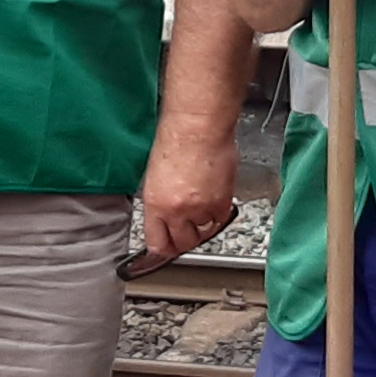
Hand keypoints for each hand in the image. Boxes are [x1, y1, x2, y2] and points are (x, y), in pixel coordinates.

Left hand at [131, 125, 240, 272]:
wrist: (198, 128)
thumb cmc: (175, 140)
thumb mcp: (154, 176)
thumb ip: (160, 201)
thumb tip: (166, 217)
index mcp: (154, 205)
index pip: (157, 243)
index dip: (163, 248)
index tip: (167, 248)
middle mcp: (176, 211)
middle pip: (183, 244)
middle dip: (184, 241)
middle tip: (187, 233)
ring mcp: (200, 209)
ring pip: (204, 233)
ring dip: (203, 226)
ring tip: (202, 210)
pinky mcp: (221, 203)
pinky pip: (220, 220)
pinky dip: (218, 214)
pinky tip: (214, 200)